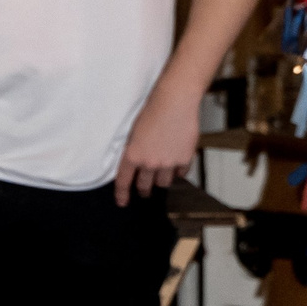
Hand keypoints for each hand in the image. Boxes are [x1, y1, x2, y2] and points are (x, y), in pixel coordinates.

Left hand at [112, 78, 201, 204]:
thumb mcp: (134, 133)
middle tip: (145, 190)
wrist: (175, 102)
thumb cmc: (153, 112)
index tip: (122, 202)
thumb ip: (134, 151)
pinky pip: (181, 173)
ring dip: (161, 179)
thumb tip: (134, 165)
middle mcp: (149, 163)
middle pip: (145, 186)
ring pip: (163, 182)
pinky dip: (178, 170)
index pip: (123, 181)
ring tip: (162, 172)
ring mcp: (168, 163)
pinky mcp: (184, 159)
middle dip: (144, 189)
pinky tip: (176, 162)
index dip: (122, 194)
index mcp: (132, 155)